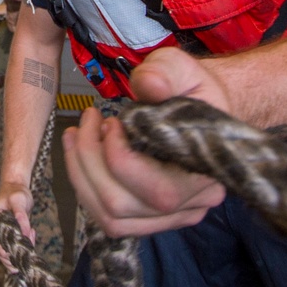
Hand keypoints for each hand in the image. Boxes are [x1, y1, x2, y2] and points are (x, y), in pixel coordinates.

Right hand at [0, 182, 34, 268]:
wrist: (13, 191)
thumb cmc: (14, 193)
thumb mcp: (19, 199)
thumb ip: (21, 215)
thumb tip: (25, 232)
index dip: (10, 249)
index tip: (25, 244)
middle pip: (1, 253)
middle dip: (18, 249)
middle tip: (31, 234)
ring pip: (6, 258)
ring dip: (20, 250)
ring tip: (30, 232)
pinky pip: (8, 257)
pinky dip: (19, 252)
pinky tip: (28, 238)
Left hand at [62, 47, 228, 238]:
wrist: (201, 104)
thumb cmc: (191, 87)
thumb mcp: (181, 68)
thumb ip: (165, 72)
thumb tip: (149, 85)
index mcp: (209, 173)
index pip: (157, 191)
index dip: (119, 157)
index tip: (109, 121)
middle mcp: (194, 205)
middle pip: (123, 207)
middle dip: (90, 162)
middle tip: (87, 121)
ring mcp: (171, 216)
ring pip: (110, 218)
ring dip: (81, 175)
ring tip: (76, 134)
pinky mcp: (149, 216)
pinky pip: (108, 217)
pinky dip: (85, 185)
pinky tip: (80, 153)